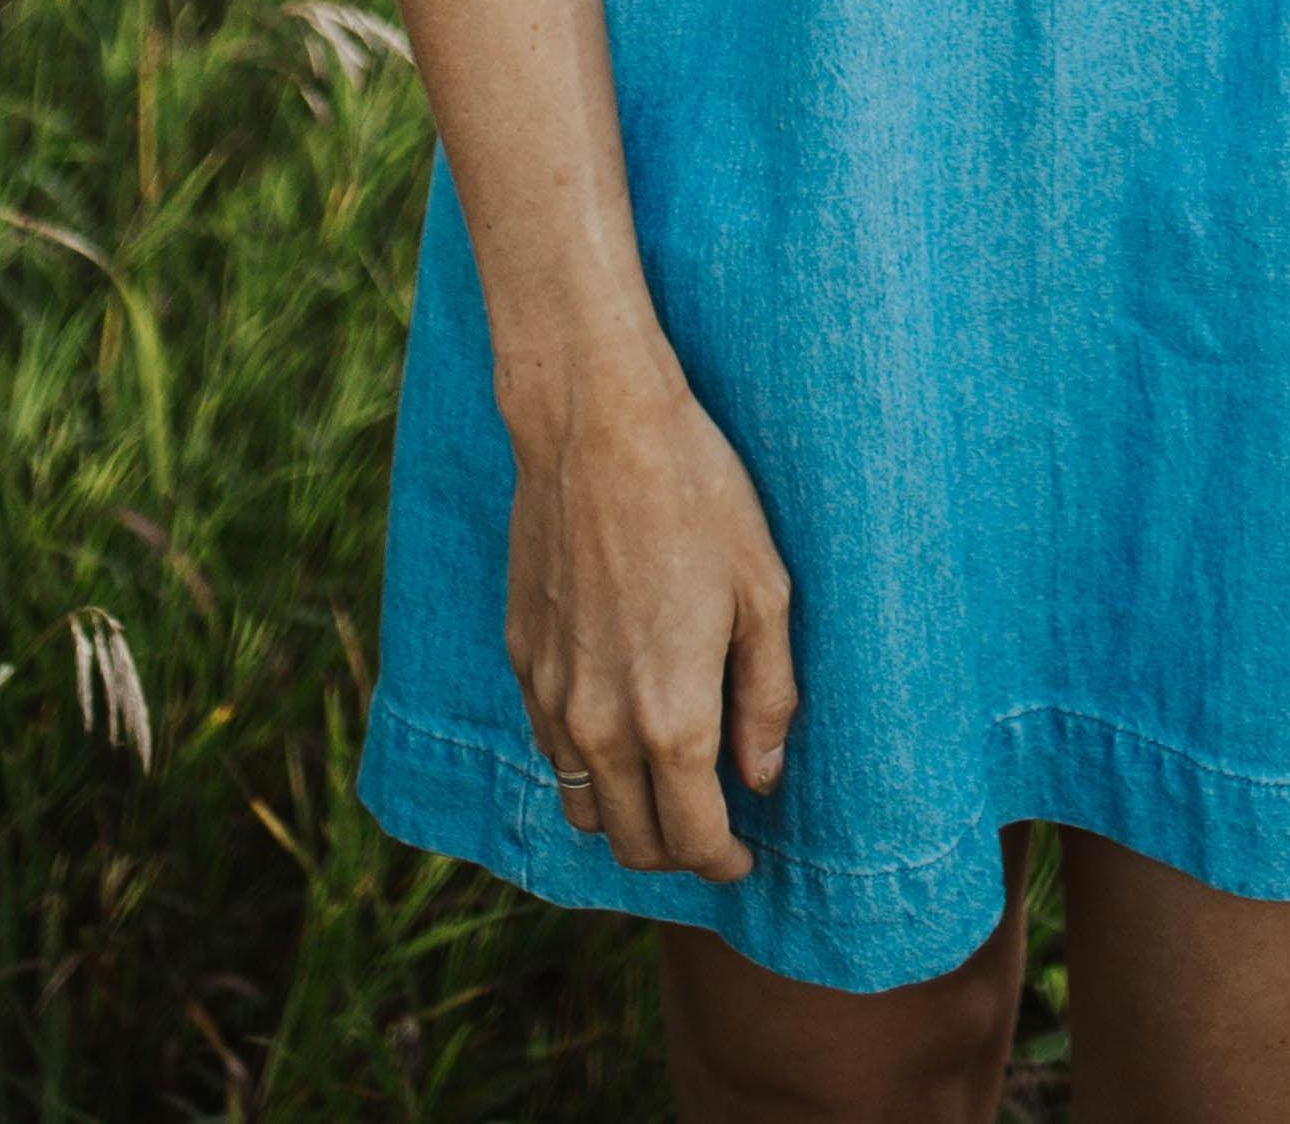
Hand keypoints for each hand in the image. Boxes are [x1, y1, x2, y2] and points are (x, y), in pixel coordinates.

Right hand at [503, 342, 795, 878]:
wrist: (596, 427)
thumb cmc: (698, 496)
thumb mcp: (766, 591)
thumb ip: (767, 697)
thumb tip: (763, 777)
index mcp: (671, 717)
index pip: (692, 838)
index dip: (723, 864)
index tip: (744, 860)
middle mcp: (600, 725)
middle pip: (630, 842)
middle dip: (675, 853)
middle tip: (712, 832)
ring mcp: (551, 696)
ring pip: (581, 806)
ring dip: (624, 817)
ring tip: (666, 790)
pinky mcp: (522, 660)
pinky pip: (551, 749)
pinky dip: (586, 767)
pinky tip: (619, 729)